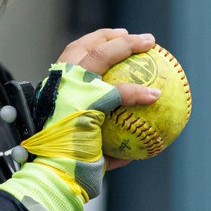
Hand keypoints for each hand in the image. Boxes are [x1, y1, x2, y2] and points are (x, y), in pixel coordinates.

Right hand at [59, 29, 161, 171]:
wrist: (53, 175)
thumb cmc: (68, 169)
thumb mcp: (87, 154)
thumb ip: (107, 149)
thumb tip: (130, 153)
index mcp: (54, 94)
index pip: (71, 61)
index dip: (90, 48)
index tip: (110, 44)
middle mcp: (58, 86)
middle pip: (81, 47)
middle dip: (105, 36)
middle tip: (127, 35)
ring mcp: (70, 89)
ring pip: (99, 55)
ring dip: (125, 45)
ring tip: (147, 42)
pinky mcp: (85, 101)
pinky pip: (119, 92)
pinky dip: (139, 92)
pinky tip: (156, 95)